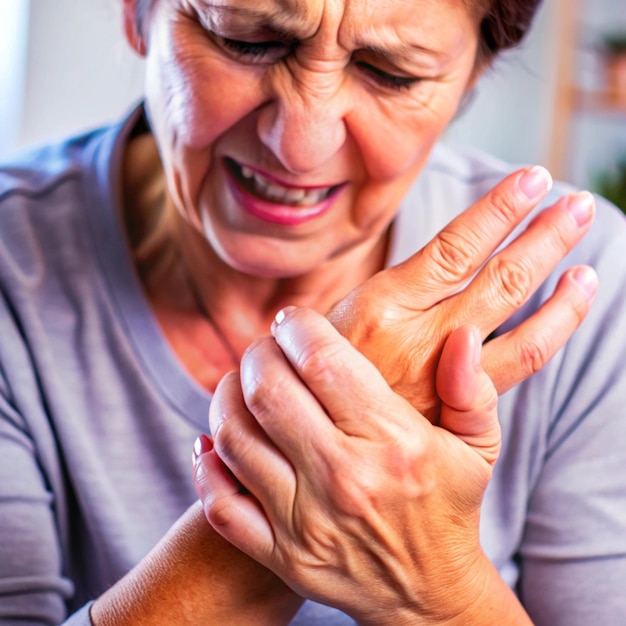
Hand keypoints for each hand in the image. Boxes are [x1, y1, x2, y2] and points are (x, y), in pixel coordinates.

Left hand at [197, 309, 524, 624]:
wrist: (430, 594)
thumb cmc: (449, 507)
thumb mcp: (478, 445)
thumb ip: (472, 388)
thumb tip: (464, 335)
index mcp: (394, 443)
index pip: (323, 362)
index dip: (298, 327)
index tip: (294, 319)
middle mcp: (344, 479)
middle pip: (269, 392)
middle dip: (257, 353)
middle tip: (266, 346)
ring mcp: (306, 522)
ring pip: (234, 438)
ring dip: (227, 397)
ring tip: (243, 382)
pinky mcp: (282, 553)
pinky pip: (220, 504)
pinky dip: (205, 466)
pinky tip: (213, 440)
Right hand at [328, 166, 596, 418]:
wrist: (307, 437)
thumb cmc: (312, 370)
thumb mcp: (327, 318)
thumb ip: (386, 292)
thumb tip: (441, 257)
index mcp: (381, 306)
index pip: (454, 247)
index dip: (498, 210)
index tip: (531, 180)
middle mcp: (419, 340)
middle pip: (499, 282)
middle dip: (544, 239)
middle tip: (579, 207)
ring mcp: (443, 379)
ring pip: (520, 334)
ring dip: (561, 299)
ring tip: (588, 269)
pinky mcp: (455, 413)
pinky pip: (514, 372)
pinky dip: (546, 337)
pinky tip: (562, 314)